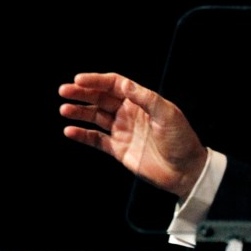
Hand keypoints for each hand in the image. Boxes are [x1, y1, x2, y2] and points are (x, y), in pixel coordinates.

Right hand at [58, 73, 207, 198]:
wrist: (186, 171)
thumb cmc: (181, 140)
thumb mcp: (167, 115)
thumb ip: (146, 98)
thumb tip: (124, 83)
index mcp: (142, 101)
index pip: (114, 85)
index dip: (96, 80)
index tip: (78, 79)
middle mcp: (130, 113)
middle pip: (101, 98)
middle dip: (82, 93)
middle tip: (64, 90)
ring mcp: (123, 130)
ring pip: (95, 117)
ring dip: (79, 112)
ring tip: (64, 109)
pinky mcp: (119, 149)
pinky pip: (96, 140)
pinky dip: (82, 135)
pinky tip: (69, 131)